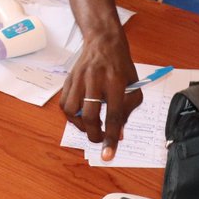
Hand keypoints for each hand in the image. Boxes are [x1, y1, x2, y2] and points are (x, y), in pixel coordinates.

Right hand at [58, 34, 141, 160]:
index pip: (113, 115)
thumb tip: (119, 134)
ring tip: (90, 124)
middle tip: (99, 138)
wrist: (103, 42)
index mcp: (116, 82)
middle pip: (90, 115)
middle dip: (94, 134)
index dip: (111, 138)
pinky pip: (64, 104)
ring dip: (80, 125)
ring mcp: (79, 79)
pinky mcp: (69, 79)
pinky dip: (71, 115)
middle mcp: (95, 80)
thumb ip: (128, 110)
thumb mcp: (134, 86)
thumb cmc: (121, 66)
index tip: (107, 155)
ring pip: (72, 111)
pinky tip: (81, 115)